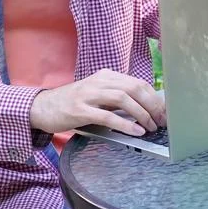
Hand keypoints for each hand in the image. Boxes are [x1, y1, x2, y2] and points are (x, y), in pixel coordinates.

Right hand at [29, 69, 165, 135]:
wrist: (42, 107)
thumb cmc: (72, 103)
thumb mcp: (96, 94)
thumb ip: (116, 97)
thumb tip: (144, 108)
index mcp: (106, 76)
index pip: (137, 82)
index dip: (154, 97)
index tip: (165, 112)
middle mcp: (99, 81)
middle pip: (134, 88)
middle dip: (152, 105)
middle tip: (162, 121)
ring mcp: (89, 95)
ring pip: (123, 99)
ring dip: (142, 114)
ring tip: (151, 127)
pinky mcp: (80, 110)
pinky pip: (107, 116)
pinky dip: (125, 124)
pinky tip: (136, 132)